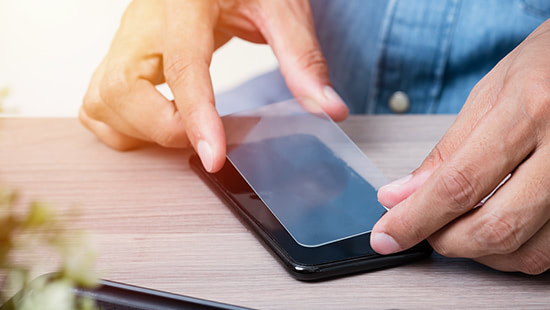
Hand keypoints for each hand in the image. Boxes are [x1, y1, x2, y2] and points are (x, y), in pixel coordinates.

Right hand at [80, 0, 347, 171]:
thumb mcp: (282, 8)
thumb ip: (303, 60)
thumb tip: (327, 108)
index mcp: (184, 4)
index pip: (183, 66)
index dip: (196, 117)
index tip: (214, 156)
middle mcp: (146, 21)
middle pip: (121, 88)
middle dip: (160, 129)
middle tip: (202, 138)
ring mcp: (128, 38)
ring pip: (102, 99)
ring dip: (138, 131)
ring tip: (180, 132)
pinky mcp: (123, 53)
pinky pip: (99, 100)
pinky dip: (122, 125)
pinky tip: (155, 124)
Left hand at [372, 19, 549, 274]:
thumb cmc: (547, 67)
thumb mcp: (489, 94)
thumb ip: (446, 151)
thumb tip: (402, 195)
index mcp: (532, 110)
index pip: (459, 184)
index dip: (415, 218)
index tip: (388, 234)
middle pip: (495, 227)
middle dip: (445, 240)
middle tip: (421, 230)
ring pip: (526, 251)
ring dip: (478, 251)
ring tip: (456, 225)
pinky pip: (549, 251)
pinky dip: (511, 251)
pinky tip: (492, 229)